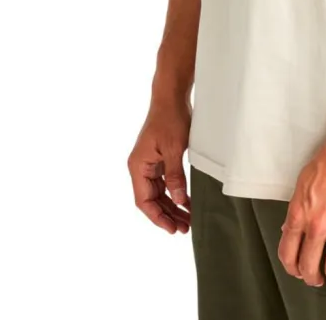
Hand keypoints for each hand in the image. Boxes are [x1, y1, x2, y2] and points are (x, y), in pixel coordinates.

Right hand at [127, 97, 191, 233]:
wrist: (171, 96)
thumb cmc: (170, 119)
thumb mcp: (173, 149)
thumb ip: (175, 177)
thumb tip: (180, 201)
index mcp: (138, 166)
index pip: (144, 201)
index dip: (158, 217)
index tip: (172, 229)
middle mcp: (141, 167)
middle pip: (152, 199)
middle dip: (168, 214)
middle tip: (185, 228)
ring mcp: (150, 163)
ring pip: (159, 193)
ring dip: (173, 206)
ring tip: (188, 220)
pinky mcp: (159, 158)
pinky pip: (165, 182)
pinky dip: (175, 192)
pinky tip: (187, 202)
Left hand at [278, 139, 325, 287]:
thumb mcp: (304, 183)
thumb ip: (297, 209)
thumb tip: (290, 230)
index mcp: (299, 214)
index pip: (288, 253)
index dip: (292, 268)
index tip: (298, 271)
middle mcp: (317, 227)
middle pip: (309, 267)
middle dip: (312, 278)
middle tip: (317, 279)